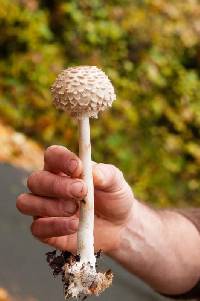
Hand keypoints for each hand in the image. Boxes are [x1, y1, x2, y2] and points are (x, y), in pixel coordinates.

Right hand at [17, 145, 133, 253]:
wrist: (119, 226)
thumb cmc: (113, 197)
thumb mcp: (116, 182)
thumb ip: (106, 174)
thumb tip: (93, 172)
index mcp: (63, 168)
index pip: (52, 156)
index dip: (61, 159)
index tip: (78, 167)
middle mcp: (49, 186)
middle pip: (36, 180)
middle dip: (57, 186)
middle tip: (81, 191)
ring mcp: (44, 209)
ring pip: (27, 203)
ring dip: (50, 206)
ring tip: (75, 210)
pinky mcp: (46, 231)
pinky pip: (37, 228)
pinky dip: (55, 226)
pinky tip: (75, 226)